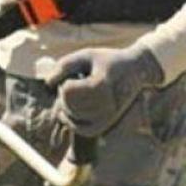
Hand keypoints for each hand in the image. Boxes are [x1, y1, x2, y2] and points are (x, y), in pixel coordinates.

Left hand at [47, 45, 165, 136]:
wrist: (138, 69)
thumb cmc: (108, 61)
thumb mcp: (86, 55)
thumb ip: (64, 66)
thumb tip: (47, 83)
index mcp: (101, 84)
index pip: (67, 91)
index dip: (65, 83)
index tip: (75, 76)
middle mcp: (107, 103)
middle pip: (68, 105)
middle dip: (64, 95)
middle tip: (75, 85)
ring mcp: (108, 116)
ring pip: (72, 118)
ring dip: (67, 107)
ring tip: (78, 95)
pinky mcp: (107, 124)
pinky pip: (81, 129)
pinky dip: (72, 121)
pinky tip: (72, 110)